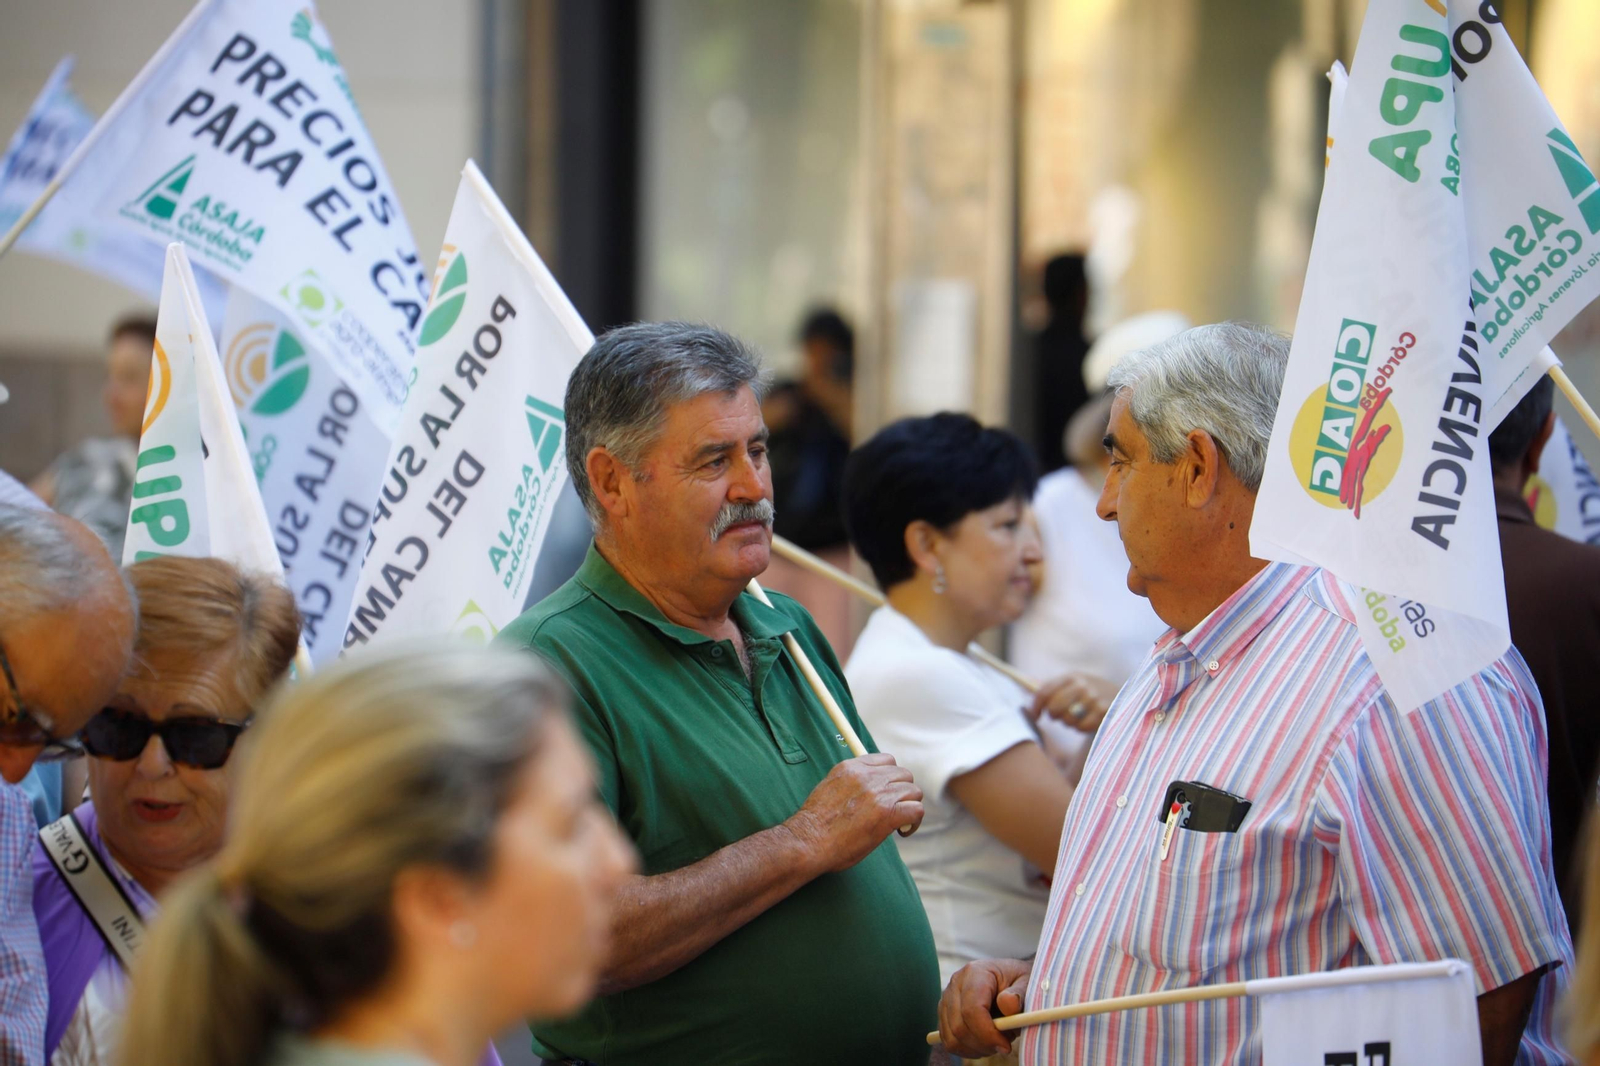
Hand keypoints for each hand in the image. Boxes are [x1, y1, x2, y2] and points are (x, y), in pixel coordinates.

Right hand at [784, 753, 923, 872]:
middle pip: (903, 775)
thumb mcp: (830, 787)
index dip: (891, 778)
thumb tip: (868, 787)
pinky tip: (902, 831)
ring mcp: (878, 793)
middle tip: (894, 809)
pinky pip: (916, 810)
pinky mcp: (888, 813)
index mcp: (852, 767)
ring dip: (909, 806)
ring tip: (898, 822)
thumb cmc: (816, 823)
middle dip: (902, 792)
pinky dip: (913, 822)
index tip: (886, 793)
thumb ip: (851, 782)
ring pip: (913, 791)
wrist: (808, 840)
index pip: (887, 760)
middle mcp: (867, 776)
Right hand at [937, 957, 1031, 1056]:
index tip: (1006, 1046)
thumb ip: (1019, 994)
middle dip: (983, 1044)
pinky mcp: (945, 1014)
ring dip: (976, 1048)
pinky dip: (968, 1049)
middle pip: (959, 1027)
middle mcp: (956, 984)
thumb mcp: (1027, 983)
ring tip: (997, 1040)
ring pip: (952, 1037)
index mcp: (975, 973)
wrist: (1010, 978)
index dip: (987, 1033)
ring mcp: (947, 999)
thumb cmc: (1019, 981)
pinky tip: (985, 1043)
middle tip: (1005, 1046)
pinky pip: (949, 1041)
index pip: (972, 1010)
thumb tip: (1008, 1004)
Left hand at [1027, 672, 1118, 732]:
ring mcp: (1094, 698)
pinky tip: (1088, 721)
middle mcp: (1082, 684)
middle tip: (1058, 716)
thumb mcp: (1074, 684)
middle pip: (1053, 708)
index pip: (1044, 691)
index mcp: (1071, 676)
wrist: (1124, 698)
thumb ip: (1052, 687)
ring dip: (1069, 723)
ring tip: (1078, 716)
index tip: (1033, 715)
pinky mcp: (1104, 711)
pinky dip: (1082, 728)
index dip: (1035, 706)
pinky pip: (1081, 727)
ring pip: (1067, 720)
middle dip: (1053, 716)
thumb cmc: (1090, 693)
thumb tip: (1024, 685)